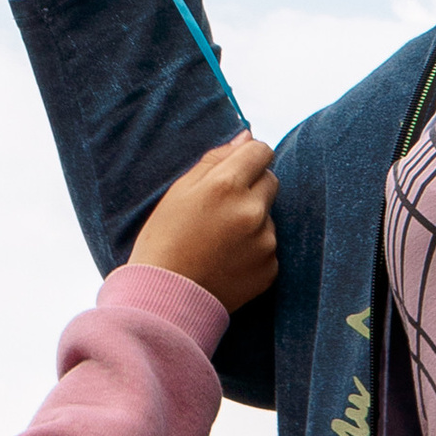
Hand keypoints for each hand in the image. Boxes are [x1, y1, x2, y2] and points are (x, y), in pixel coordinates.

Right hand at [132, 133, 278, 312]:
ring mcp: (265, 241)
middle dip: (251, 187)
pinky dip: (253, 249)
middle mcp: (252, 211)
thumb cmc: (164, 239)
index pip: (260, 151)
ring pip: (268, 215)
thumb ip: (215, 160)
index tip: (236, 169)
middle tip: (221, 207)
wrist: (166, 297)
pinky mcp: (271, 268)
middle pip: (270, 180)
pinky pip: (269, 246)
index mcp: (226, 185)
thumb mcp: (179, 191)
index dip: (248, 157)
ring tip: (219, 240)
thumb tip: (247, 137)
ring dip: (251, 220)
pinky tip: (227, 259)